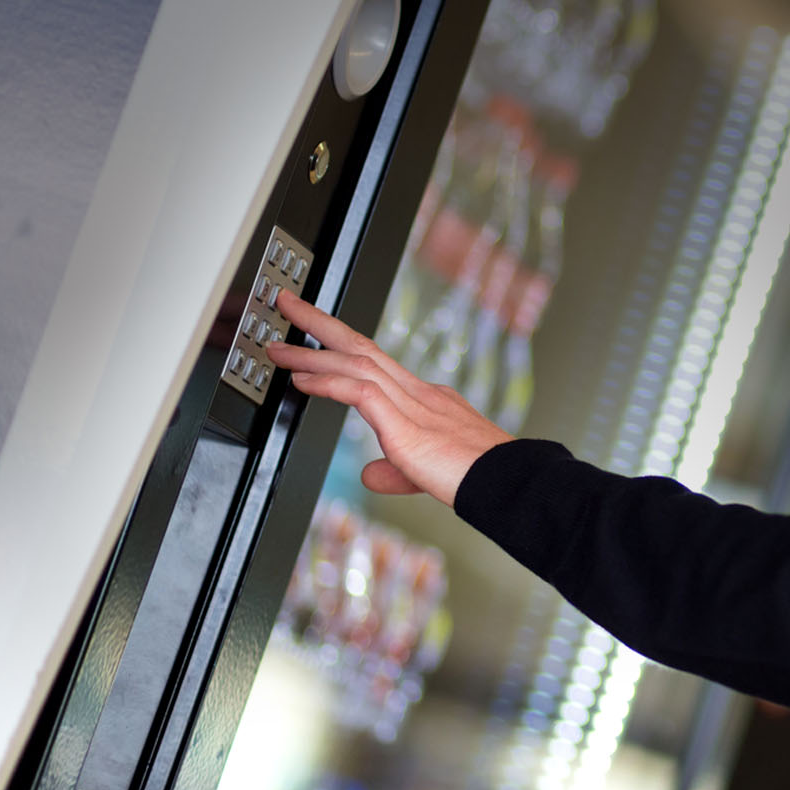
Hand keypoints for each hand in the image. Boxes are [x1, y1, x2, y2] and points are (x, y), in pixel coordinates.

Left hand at [267, 292, 511, 506]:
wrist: (511, 486)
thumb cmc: (480, 480)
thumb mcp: (424, 474)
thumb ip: (394, 471)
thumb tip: (368, 474)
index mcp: (427, 400)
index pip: (377, 362)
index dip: (343, 346)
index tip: (315, 335)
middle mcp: (420, 393)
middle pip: (363, 346)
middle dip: (321, 324)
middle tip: (289, 304)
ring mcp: (414, 405)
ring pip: (357, 361)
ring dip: (313, 351)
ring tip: (278, 346)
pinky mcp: (408, 427)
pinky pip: (361, 392)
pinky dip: (329, 382)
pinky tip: (303, 378)